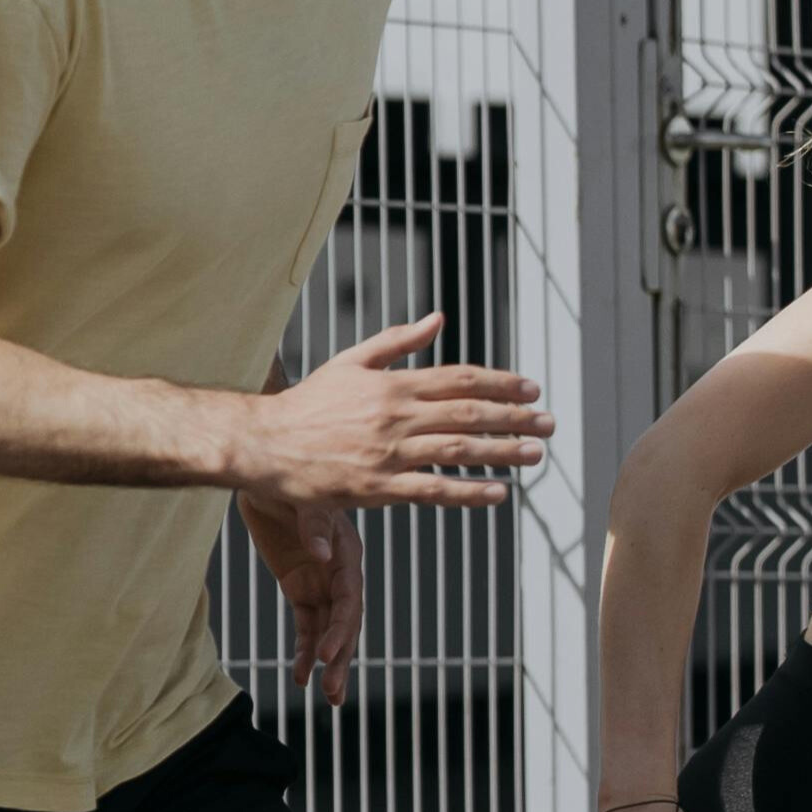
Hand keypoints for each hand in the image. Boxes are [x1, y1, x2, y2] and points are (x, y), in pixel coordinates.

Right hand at [230, 314, 550, 510]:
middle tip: (548, 423)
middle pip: (470, 414)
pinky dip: (469, 491)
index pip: (462, 380)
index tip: (532, 390)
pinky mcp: (377, 488)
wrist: (263, 442)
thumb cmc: (305, 403)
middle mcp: (396, 416)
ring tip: (535, 454)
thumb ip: (397, 341)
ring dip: (503, 452)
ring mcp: (388, 453)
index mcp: (393, 384)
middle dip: (516, 418)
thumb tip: (438, 319)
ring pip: (459, 451)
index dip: (502, 384)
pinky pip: (433, 489)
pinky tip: (498, 492)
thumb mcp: (350, 361)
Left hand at [245, 495, 364, 705]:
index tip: (329, 654)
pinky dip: (304, 650)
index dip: (342, 627)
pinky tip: (299, 676)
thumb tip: (324, 555)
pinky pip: (306, 626)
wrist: (264, 474)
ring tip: (326, 696)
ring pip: (329, 630)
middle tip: (332, 692)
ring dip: (328, 662)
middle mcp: (340, 572)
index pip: (350, 597)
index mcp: (348, 552)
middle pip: (346, 622)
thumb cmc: (288, 480)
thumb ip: (315, 525)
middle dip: (340, 657)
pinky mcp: (300, 588)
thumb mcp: (302, 498)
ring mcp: (321, 583)